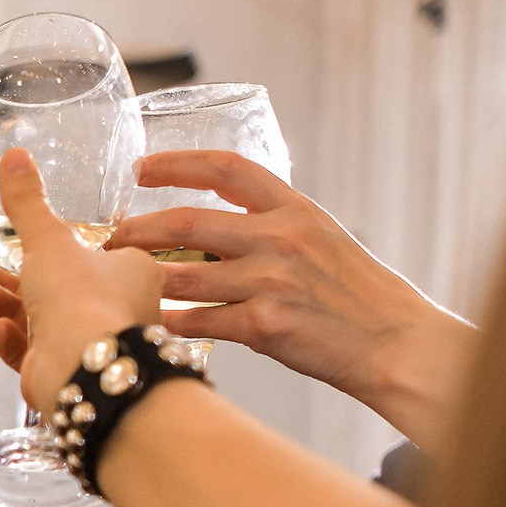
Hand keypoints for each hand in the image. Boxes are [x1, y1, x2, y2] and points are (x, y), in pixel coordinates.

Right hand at [0, 149, 164, 414]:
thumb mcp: (48, 239)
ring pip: (43, 321)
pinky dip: (16, 341)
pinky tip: (0, 330)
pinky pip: (40, 353)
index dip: (55, 249)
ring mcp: (95, 346)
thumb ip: (28, 203)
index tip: (21, 245)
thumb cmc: (83, 301)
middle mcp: (121, 310)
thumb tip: (13, 156)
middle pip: (60, 288)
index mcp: (134, 271)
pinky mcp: (72, 375)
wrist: (85, 370)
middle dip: (13, 281)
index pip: (96, 253)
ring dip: (5, 307)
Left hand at [108, 150, 477, 446]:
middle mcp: (280, 237)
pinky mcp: (263, 326)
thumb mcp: (323, 240)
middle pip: (186, 221)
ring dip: (141, 278)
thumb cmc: (358, 297)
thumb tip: (219, 228)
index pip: (226, 168)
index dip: (176, 163)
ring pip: (182, 274)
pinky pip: (197, 320)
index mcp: (295, 209)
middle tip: (110, 237)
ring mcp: (270, 281)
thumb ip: (274, 228)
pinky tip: (147, 322)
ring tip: (114, 281)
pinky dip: (167, 321)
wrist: (395, 343)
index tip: (141, 168)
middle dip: (138, 229)